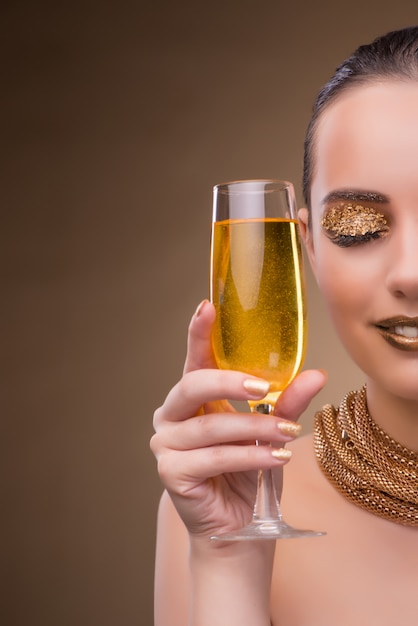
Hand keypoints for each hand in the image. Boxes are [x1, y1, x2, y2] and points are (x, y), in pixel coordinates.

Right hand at [150, 300, 325, 539]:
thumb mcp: (270, 430)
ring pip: (211, 425)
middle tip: (264, 387)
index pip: (193, 359)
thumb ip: (285, 401)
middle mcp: (171, 415)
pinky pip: (214, 457)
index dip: (198, 332)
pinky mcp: (171, 473)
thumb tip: (317, 374)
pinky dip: (250, 456)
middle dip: (230, 382)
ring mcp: (166, 444)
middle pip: (192, 384)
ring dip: (254, 429)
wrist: (238, 525)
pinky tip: (276, 458)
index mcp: (191, 398)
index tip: (208, 306)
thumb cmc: (247, 471)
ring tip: (287, 433)